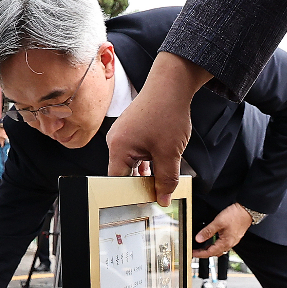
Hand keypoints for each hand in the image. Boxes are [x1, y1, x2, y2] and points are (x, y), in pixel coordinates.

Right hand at [107, 52, 211, 205]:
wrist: (172, 84)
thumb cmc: (167, 112)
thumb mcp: (170, 153)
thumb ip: (166, 180)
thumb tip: (162, 199)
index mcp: (118, 148)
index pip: (117, 181)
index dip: (129, 195)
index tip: (143, 203)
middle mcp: (115, 141)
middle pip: (123, 173)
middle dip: (140, 183)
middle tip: (156, 192)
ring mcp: (121, 134)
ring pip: (131, 162)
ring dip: (146, 170)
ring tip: (161, 172)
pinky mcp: (130, 129)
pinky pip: (134, 151)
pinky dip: (146, 158)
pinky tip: (159, 160)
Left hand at [193, 203, 252, 257]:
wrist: (247, 210)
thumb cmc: (235, 215)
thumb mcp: (218, 222)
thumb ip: (207, 231)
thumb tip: (198, 239)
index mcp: (226, 242)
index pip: (210, 252)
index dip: (200, 254)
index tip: (193, 253)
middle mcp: (230, 244)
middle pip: (214, 253)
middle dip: (204, 253)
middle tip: (196, 251)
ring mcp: (232, 240)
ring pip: (219, 249)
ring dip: (210, 249)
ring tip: (202, 247)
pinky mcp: (234, 236)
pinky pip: (223, 244)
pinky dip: (216, 245)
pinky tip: (212, 240)